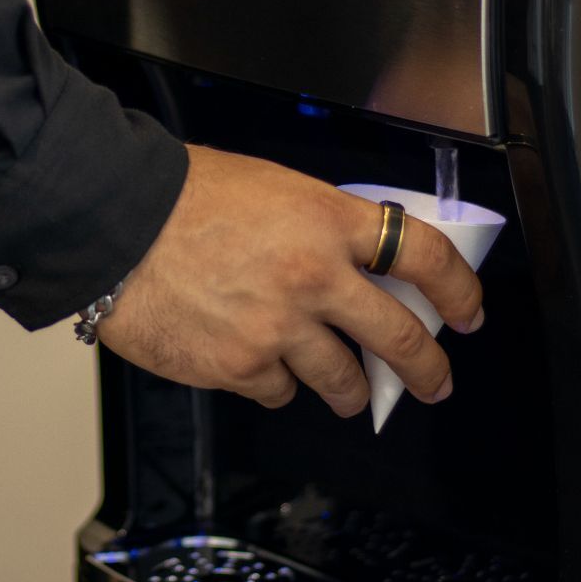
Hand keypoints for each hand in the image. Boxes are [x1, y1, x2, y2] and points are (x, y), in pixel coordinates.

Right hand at [97, 145, 484, 416]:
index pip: (423, 255)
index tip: (467, 310)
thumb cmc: (182, 195)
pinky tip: (257, 363)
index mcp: (328, 221)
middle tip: (435, 383)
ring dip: (350, 389)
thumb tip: (355, 261)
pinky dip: (275, 383)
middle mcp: (315, 279)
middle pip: (400, 337)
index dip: (458, 288)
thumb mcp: (273, 188)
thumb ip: (320, 226)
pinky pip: (279, 392)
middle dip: (427, 369)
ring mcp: (279, 330)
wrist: (113, 224)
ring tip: (348, 392)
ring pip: (341, 380)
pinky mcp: (239, 368)